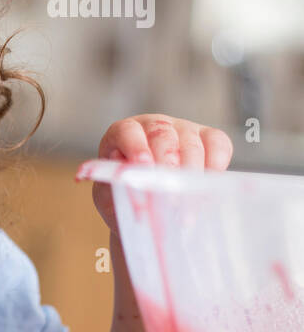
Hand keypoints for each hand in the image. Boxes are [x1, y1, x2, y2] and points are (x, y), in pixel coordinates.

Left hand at [91, 114, 232, 235]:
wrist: (149, 204)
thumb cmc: (125, 196)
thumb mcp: (114, 196)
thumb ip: (118, 191)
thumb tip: (133, 194)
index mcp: (123, 133)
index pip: (127, 132)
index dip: (136, 147)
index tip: (143, 167)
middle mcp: (154, 125)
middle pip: (162, 137)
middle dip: (167, 168)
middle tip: (169, 197)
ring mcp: (184, 128)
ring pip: (191, 144)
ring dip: (191, 177)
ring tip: (186, 206)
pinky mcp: (209, 137)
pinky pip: (218, 144)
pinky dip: (215, 166)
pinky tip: (207, 188)